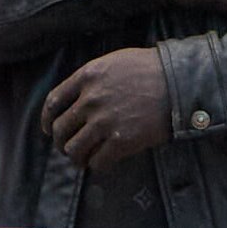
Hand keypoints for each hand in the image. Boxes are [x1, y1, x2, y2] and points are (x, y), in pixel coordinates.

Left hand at [42, 46, 169, 167]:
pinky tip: (102, 164)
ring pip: (74, 149)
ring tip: (83, 160)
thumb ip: (93, 78)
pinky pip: (98, 162)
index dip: (47, 120)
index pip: (53, 103)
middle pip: (60, 129)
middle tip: (69, 148)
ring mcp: (104, 122)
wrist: (179, 83)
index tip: (49, 129)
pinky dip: (96, 166)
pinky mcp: (121, 141)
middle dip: (61, 142)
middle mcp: (90, 100)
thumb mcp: (115, 61)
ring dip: (76, 157)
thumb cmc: (151, 69)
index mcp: (87, 77)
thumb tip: (80, 97)